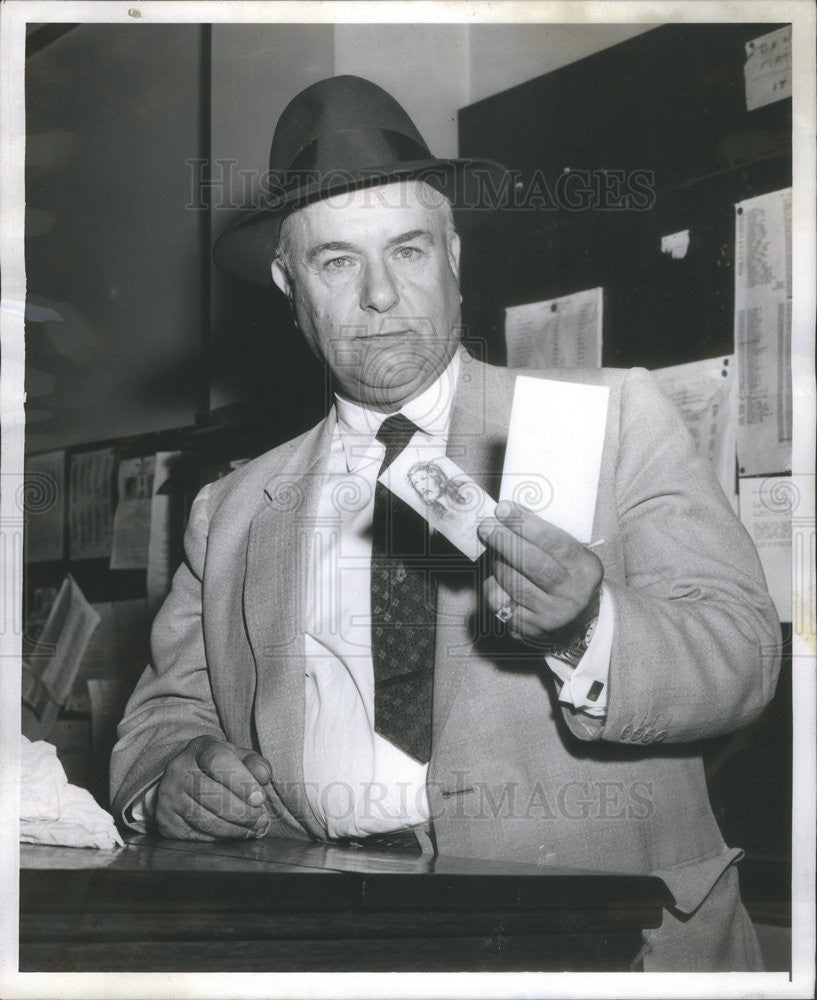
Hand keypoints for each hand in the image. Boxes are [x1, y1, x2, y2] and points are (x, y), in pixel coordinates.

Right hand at [154, 736, 273, 840]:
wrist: (185, 778)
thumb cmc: (219, 767)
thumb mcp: (238, 757)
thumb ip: (255, 763)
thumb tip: (264, 777)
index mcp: (200, 748)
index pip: (218, 761)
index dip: (241, 782)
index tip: (260, 798)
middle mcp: (178, 770)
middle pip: (212, 796)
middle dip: (243, 813)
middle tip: (262, 820)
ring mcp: (169, 796)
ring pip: (205, 820)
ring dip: (235, 829)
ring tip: (254, 829)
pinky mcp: (165, 821)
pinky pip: (196, 836)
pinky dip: (220, 838)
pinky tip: (235, 834)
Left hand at [477, 501, 602, 646]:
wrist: (577, 623)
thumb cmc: (568, 578)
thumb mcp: (571, 556)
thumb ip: (546, 537)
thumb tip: (509, 511)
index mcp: (586, 570)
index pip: (555, 543)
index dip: (526, 525)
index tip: (504, 509)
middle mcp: (571, 595)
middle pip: (532, 563)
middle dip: (505, 540)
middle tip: (486, 525)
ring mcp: (550, 615)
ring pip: (512, 582)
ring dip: (497, 561)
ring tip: (492, 547)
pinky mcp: (529, 629)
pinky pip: (500, 602)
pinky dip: (493, 585)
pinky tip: (495, 576)